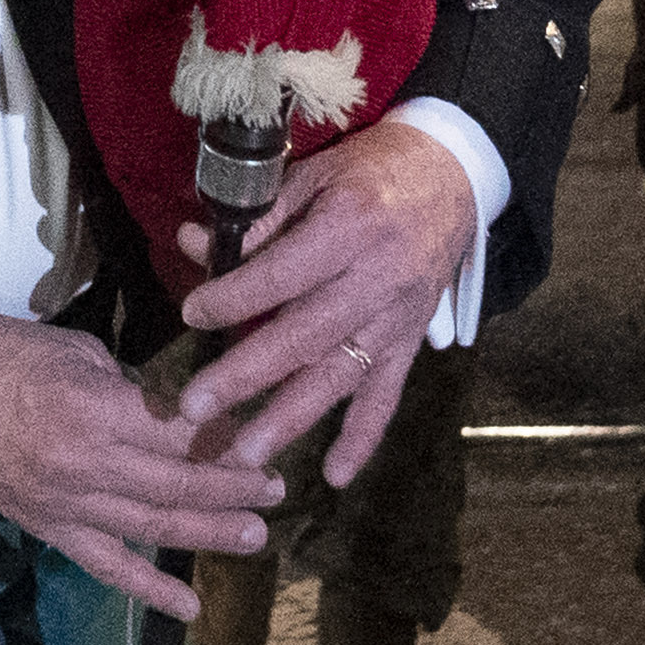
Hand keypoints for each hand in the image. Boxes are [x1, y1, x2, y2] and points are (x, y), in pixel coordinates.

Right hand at [0, 311, 281, 618]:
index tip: (261, 437)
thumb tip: (168, 413)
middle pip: (179, 484)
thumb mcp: (77, 351)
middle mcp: (91, 465)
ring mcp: (69, 505)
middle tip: (276, 489)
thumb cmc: (0, 353)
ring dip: (210, 534)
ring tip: (255, 536)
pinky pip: (106, 566)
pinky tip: (188, 608)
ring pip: (154, 528)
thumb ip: (129, 388)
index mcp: (99, 409)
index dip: (226, 438)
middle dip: (234, 488)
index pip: (182, 432)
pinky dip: (149, 590)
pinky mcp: (49, 530)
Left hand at [172, 121, 482, 487]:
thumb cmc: (373, 169)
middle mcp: (375, 278)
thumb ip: (258, 218)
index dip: (234, 297)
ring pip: (339, 375)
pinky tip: (334, 475)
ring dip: (290, 418)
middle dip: (245, 375)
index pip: (283, 274)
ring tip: (245, 454)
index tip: (192, 314)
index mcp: (349, 226)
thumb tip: (193, 243)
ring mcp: (397, 316)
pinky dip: (363, 437)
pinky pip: (387, 394)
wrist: (453, 172)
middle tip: (195, 408)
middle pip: (304, 336)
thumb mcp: (315, 175)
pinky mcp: (412, 339)